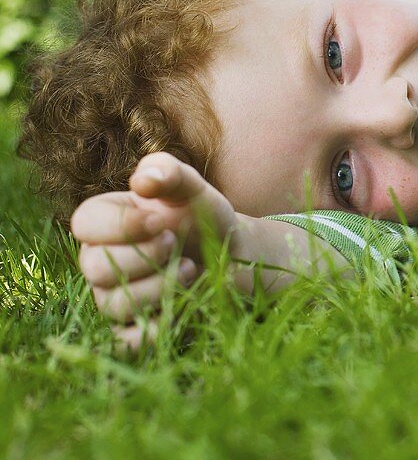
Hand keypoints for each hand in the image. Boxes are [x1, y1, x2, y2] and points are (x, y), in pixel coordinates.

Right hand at [70, 151, 241, 350]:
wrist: (235, 254)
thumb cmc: (205, 216)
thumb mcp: (194, 188)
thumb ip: (170, 173)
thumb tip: (143, 180)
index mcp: (106, 222)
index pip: (84, 223)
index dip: (122, 224)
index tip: (162, 220)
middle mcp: (101, 260)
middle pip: (93, 267)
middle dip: (142, 256)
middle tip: (176, 243)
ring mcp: (115, 296)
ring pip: (114, 304)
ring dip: (158, 287)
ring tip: (192, 269)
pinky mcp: (135, 327)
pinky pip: (125, 342)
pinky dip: (152, 330)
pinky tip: (181, 308)